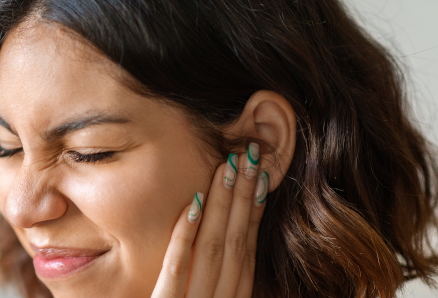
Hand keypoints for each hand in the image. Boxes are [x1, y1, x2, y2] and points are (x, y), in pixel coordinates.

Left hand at [151, 143, 267, 297]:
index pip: (247, 250)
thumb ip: (210, 280)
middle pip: (236, 242)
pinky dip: (185, 235)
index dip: (254, 211)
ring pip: (213, 248)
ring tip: (227, 167)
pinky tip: (192, 204)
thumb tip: (215, 234)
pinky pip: (176, 268)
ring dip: (221, 205)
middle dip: (244, 197)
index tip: (260, 177)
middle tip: (249, 156)